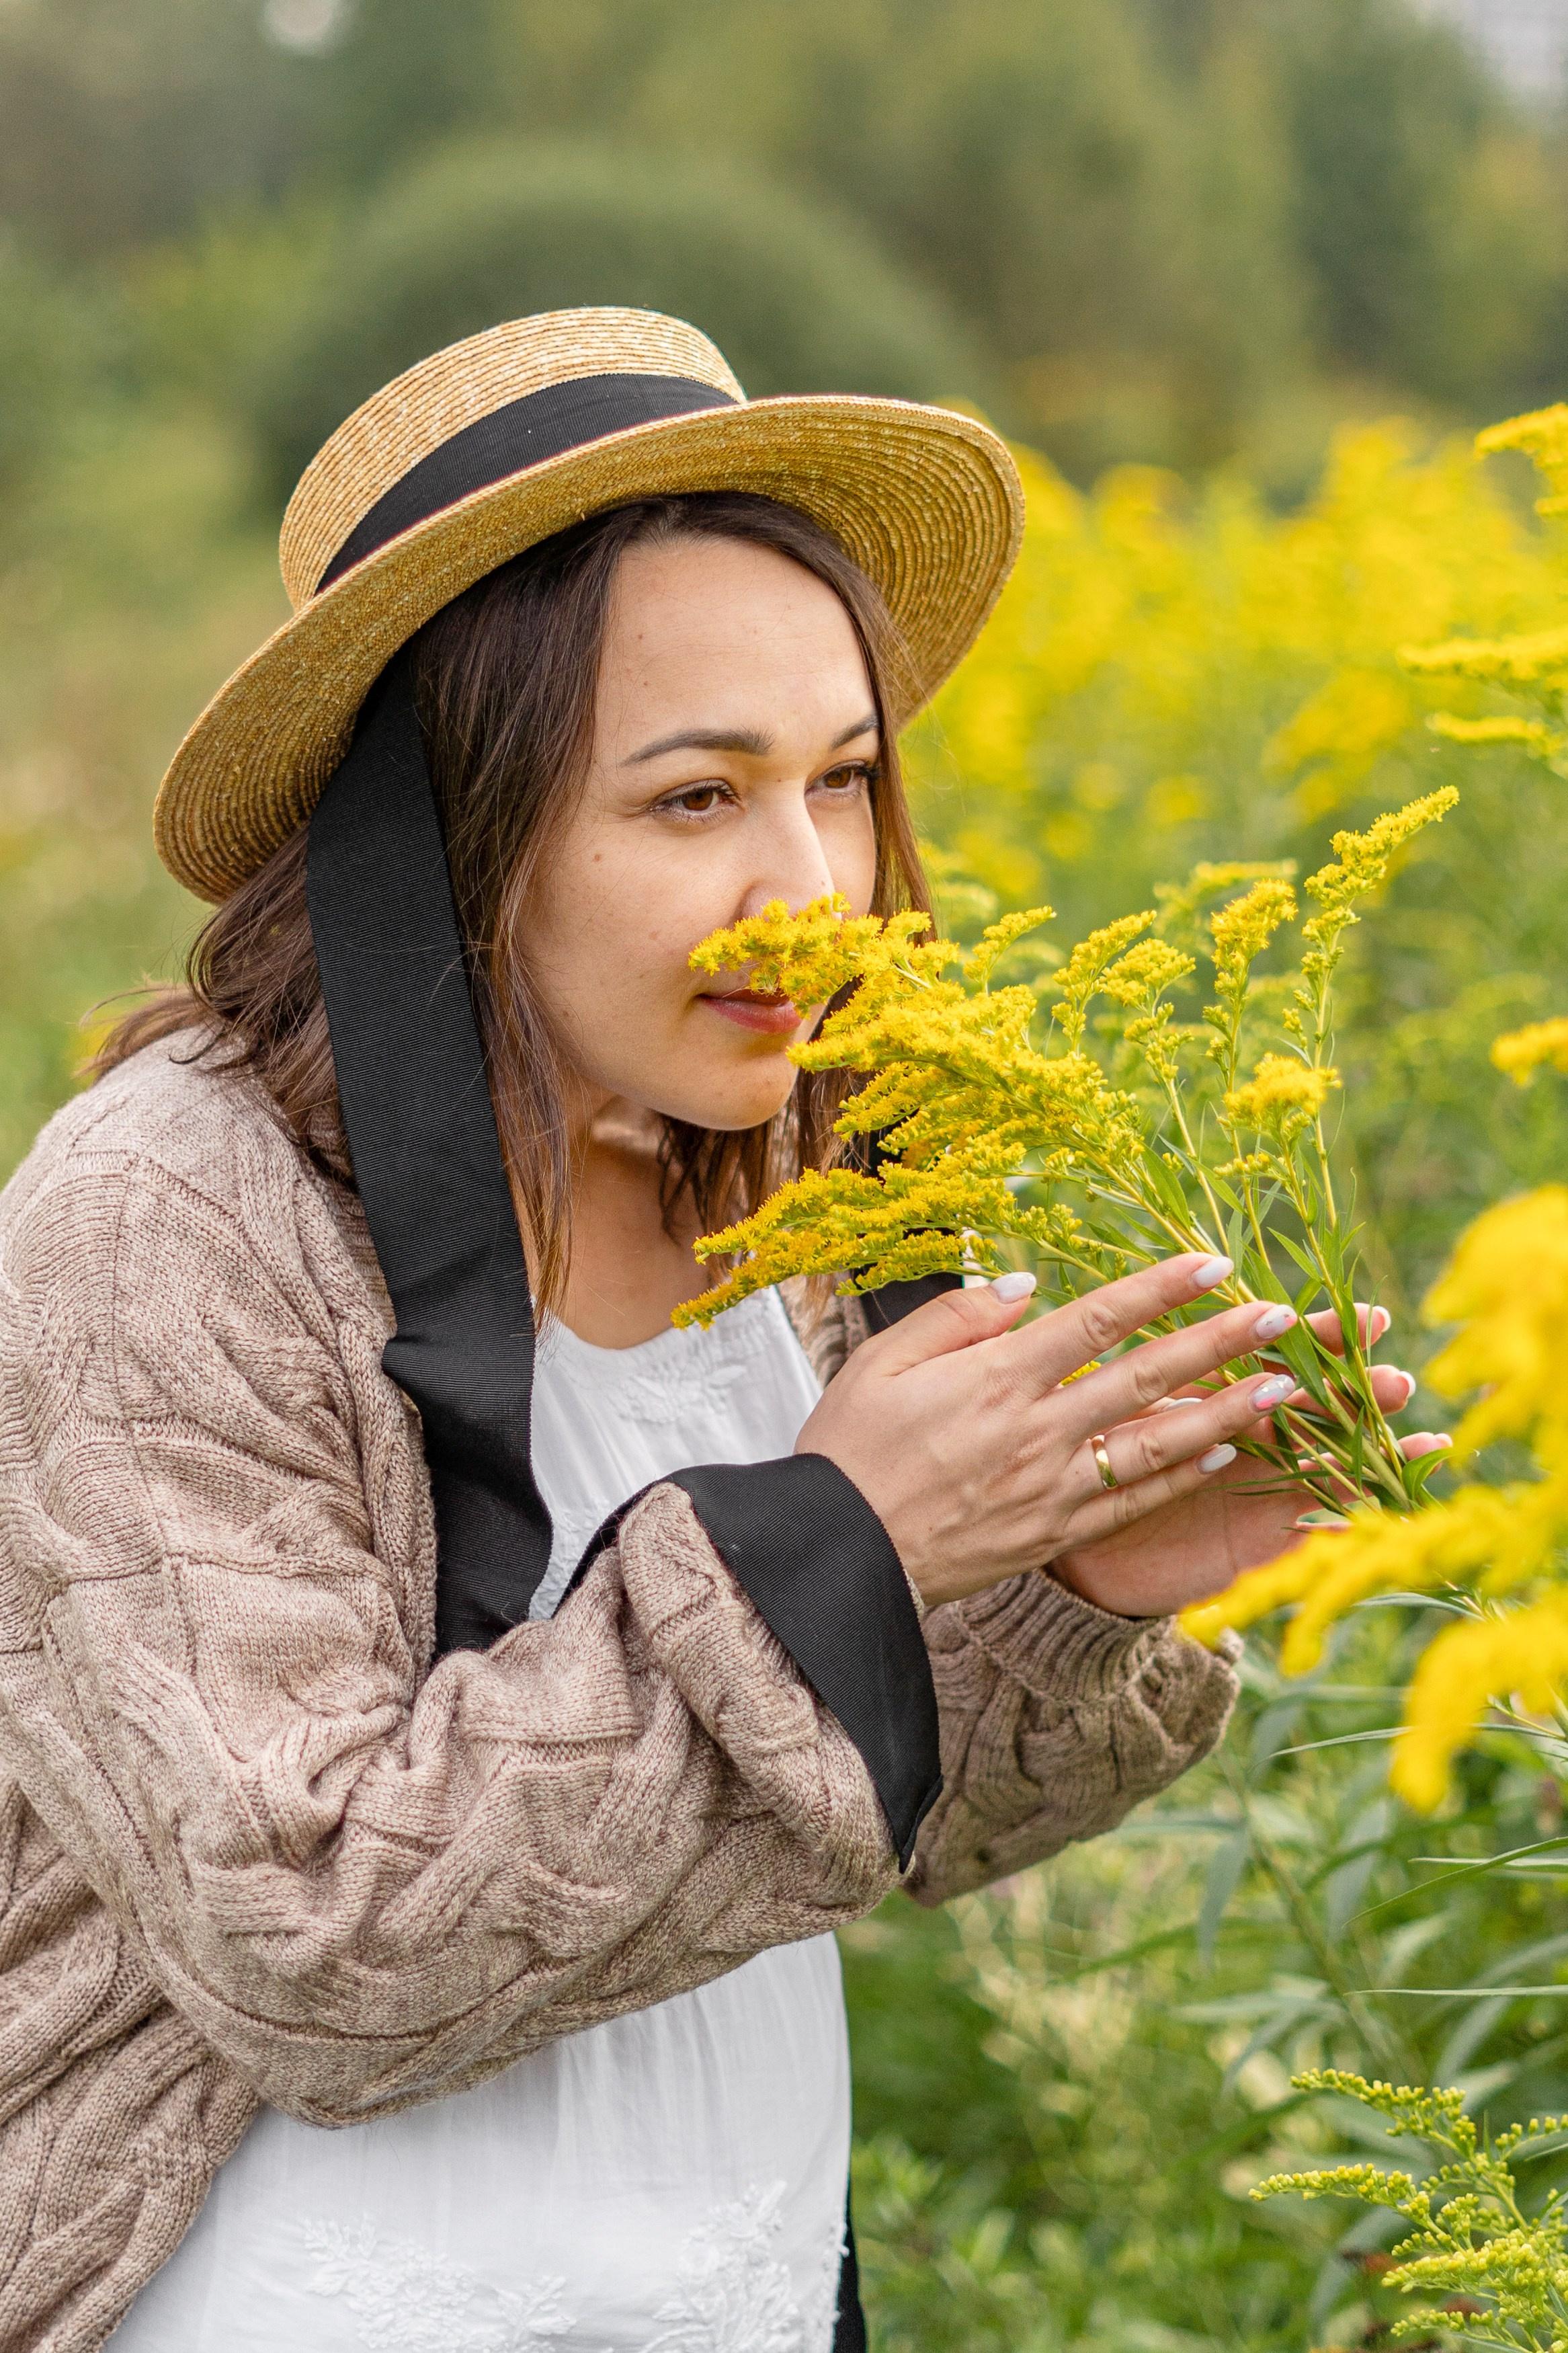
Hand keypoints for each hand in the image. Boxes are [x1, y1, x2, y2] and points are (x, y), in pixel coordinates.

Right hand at [795, 1254, 1360, 1608]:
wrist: (839, 1557)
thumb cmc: (848, 1451)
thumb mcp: (880, 1362)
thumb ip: (957, 1318)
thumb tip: (1023, 1285)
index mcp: (994, 1379)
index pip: (1095, 1320)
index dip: (1160, 1288)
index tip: (1214, 1262)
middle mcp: (1035, 1431)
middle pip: (1144, 1375)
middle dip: (1220, 1342)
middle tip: (1284, 1317)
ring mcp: (1050, 1488)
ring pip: (1155, 1443)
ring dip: (1225, 1412)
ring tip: (1285, 1388)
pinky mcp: (1051, 1534)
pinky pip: (1131, 1502)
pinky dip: (1179, 1476)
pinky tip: (1223, 1454)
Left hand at [1050, 1303, 1449, 1618]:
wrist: (1080, 1552)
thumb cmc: (1093, 1464)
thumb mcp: (1115, 1408)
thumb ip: (1143, 1364)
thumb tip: (1126, 1299)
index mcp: (1218, 1393)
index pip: (1278, 1355)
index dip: (1323, 1337)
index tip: (1368, 1317)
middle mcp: (1252, 1436)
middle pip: (1317, 1404)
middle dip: (1360, 1389)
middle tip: (1396, 1379)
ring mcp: (1262, 1488)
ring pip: (1327, 1459)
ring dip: (1369, 1444)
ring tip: (1417, 1439)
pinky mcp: (1260, 1540)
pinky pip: (1309, 1526)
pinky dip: (1345, 1515)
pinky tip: (1381, 1506)